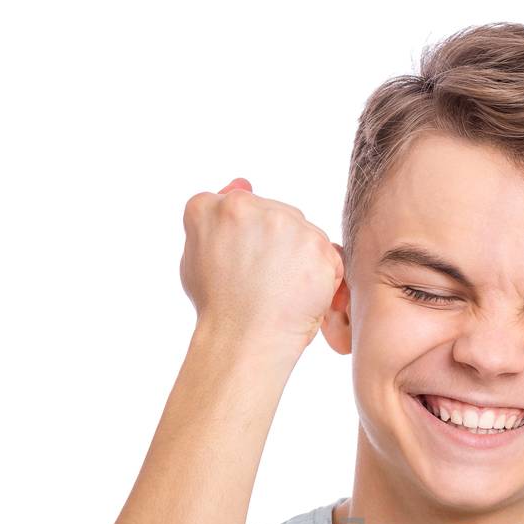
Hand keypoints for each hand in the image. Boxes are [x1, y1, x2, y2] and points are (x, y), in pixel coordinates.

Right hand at [180, 177, 344, 356]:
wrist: (243, 341)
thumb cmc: (217, 307)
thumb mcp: (195, 256)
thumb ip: (214, 217)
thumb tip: (242, 182)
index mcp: (209, 208)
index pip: (235, 205)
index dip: (245, 239)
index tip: (242, 264)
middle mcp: (245, 206)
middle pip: (275, 214)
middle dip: (276, 244)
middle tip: (264, 283)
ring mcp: (284, 223)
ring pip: (303, 231)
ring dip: (300, 257)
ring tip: (282, 292)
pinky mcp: (317, 244)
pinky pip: (328, 254)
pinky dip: (322, 276)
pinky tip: (302, 295)